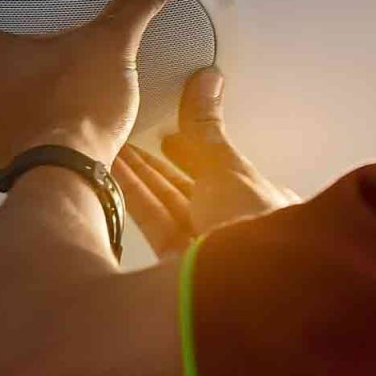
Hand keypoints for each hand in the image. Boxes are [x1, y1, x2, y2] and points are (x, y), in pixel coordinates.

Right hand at [111, 66, 299, 257]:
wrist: (239, 294)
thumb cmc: (254, 231)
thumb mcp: (230, 167)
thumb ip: (208, 128)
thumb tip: (207, 81)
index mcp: (265, 207)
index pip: (224, 172)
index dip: (196, 152)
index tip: (169, 135)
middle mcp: (236, 232)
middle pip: (191, 191)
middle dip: (162, 165)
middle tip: (134, 140)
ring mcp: (204, 253)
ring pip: (168, 206)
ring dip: (141, 176)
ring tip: (113, 147)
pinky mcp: (172, 271)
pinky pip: (152, 224)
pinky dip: (132, 198)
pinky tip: (110, 174)